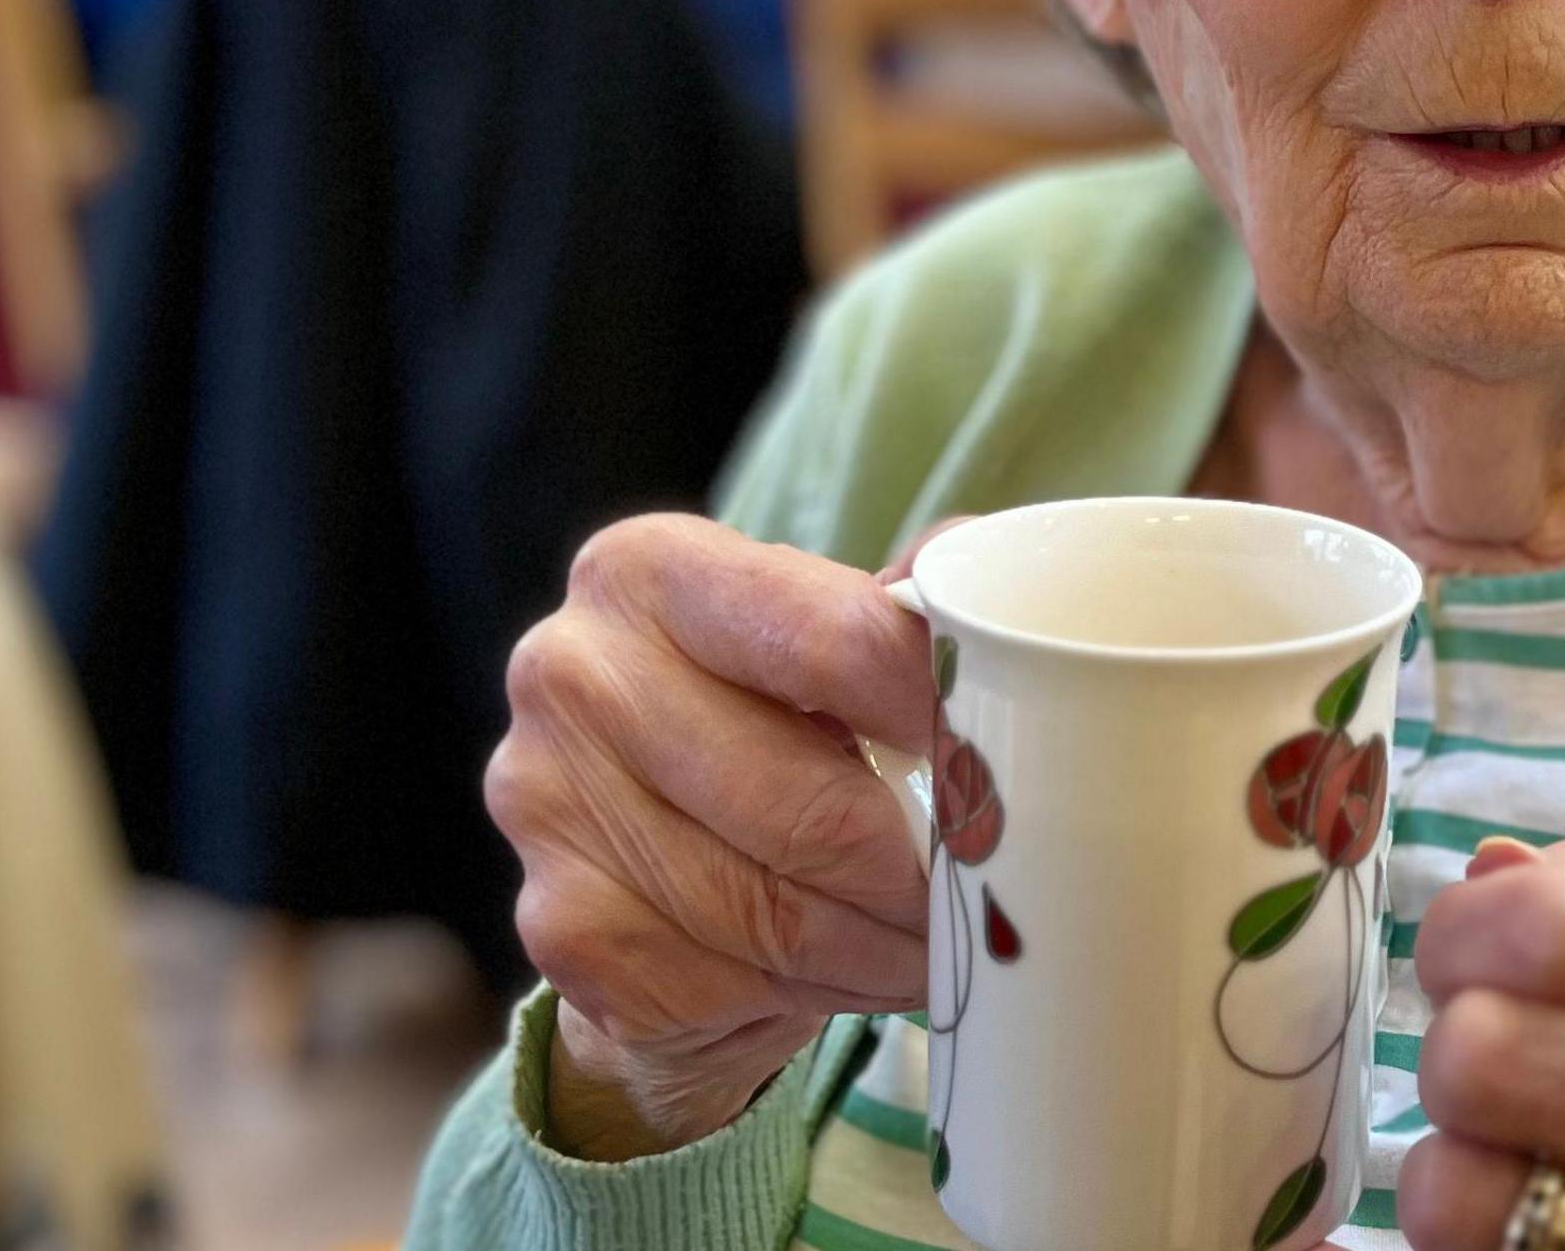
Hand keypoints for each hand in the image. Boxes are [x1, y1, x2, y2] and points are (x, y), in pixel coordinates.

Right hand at [486, 513, 937, 1157]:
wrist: (638, 859)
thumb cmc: (758, 723)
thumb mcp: (817, 636)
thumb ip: (897, 608)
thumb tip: (993, 596)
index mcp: (649, 571)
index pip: (838, 641)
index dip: (945, 717)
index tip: (1014, 772)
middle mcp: (574, 674)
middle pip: (809, 804)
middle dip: (922, 872)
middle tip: (991, 897)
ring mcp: (549, 807)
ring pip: (776, 913)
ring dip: (883, 948)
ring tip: (941, 947)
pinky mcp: (562, 929)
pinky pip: (730, 982)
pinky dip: (818, 993)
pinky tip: (852, 973)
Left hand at [1398, 841, 1564, 1250]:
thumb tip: (1487, 872)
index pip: (1545, 926)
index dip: (1463, 936)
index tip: (1470, 962)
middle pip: (1480, 1049)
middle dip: (1454, 1052)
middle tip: (1491, 1070)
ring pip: (1452, 1181)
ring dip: (1452, 1165)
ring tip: (1511, 1156)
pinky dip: (1471, 1235)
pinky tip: (1530, 1219)